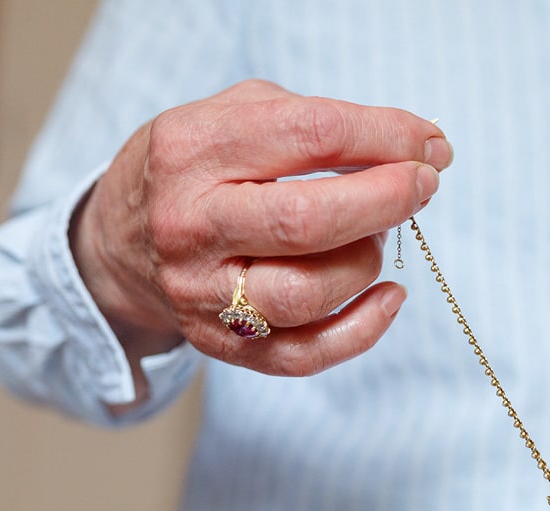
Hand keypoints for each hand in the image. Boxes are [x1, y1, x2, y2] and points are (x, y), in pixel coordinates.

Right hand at [72, 79, 452, 383]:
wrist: (118, 243)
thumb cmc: (199, 170)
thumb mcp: (233, 115)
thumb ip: (315, 121)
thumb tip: (416, 147)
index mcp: (192, 150)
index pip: (308, 134)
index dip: (385, 136)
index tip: (431, 144)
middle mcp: (190, 224)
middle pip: (306, 221)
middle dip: (386, 200)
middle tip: (424, 185)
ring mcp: (202, 292)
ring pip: (308, 293)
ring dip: (367, 260)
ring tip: (378, 235)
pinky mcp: (222, 343)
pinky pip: (305, 354)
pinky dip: (363, 329)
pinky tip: (388, 297)